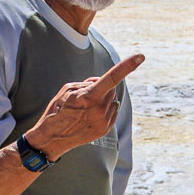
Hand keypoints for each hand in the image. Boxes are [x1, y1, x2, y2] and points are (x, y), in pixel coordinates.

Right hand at [28, 55, 142, 159]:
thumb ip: (88, 83)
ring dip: (103, 98)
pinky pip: (113, 111)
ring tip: (85, 107)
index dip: (127, 66)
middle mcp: (100, 109)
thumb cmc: (58, 110)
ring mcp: (104, 121)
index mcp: (89, 96)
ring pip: (113, 100)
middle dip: (102, 87)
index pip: (112, 77)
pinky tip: (91, 115)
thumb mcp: (68, 89)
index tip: (140, 56)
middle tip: (85, 94)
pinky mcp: (106, 129)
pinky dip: (105, 109)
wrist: (53, 138)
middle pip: (112, 88)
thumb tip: (102, 82)